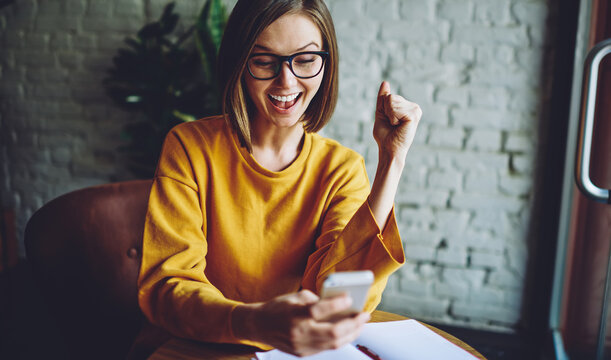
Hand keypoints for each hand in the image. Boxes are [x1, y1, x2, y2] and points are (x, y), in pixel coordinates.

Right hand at [232, 290, 369, 356]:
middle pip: (332, 333)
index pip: (319, 310)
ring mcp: (301, 346)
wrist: (258, 325)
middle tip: (365, 314)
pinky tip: (348, 331)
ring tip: (361, 324)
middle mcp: (298, 333)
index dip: (337, 304)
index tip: (350, 297)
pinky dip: (340, 339)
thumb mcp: (296, 297)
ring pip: (333, 343)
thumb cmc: (279, 307)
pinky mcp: (302, 353)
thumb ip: (317, 300)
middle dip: (353, 324)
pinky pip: (326, 347)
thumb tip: (340, 304)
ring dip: (351, 334)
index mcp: (295, 314)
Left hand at [373, 81, 421, 161]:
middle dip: (386, 111)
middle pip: (390, 97)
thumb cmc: (385, 136)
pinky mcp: (414, 115)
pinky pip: (395, 108)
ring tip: (395, 125)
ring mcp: (416, 110)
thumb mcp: (382, 113)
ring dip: (389, 115)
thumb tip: (385, 82)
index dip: (384, 109)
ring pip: (392, 101)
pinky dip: (392, 118)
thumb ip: (383, 99)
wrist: (388, 149)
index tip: (390, 121)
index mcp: (407, 107)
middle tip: (392, 124)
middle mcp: (414, 107)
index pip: (389, 96)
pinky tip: (399, 126)